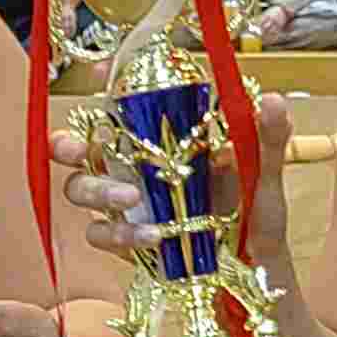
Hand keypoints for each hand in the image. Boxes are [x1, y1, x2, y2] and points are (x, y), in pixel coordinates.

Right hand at [58, 91, 297, 274]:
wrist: (257, 265)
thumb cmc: (257, 209)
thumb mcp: (265, 170)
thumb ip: (268, 137)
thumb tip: (271, 99)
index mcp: (164, 138)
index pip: (123, 104)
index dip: (103, 85)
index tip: (100, 72)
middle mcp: (137, 165)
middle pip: (80, 147)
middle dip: (66, 144)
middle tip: (79, 148)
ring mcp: (126, 204)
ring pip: (79, 188)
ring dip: (98, 190)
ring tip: (132, 198)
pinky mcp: (125, 239)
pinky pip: (100, 234)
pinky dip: (119, 233)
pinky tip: (152, 235)